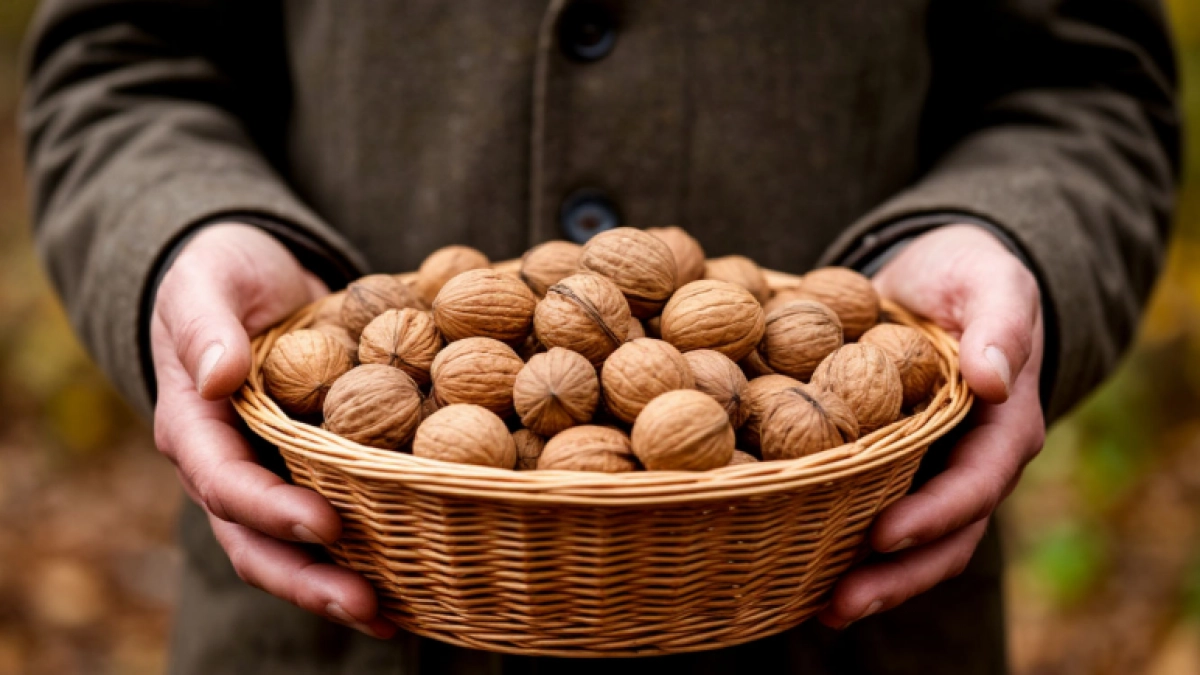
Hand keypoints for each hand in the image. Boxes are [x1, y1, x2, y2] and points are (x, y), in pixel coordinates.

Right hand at [150, 223, 394, 638]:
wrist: (254, 274)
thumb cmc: (222, 272)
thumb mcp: (205, 282)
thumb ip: (204, 327)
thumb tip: (217, 377)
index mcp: (193, 426)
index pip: (224, 483)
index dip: (269, 510)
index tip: (324, 523)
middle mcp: (227, 466)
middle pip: (255, 542)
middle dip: (307, 579)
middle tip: (364, 604)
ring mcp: (268, 476)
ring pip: (292, 550)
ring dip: (336, 588)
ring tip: (391, 618)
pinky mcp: (309, 472)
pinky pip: (333, 520)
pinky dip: (365, 556)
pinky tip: (412, 584)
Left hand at [817, 225, 1045, 627]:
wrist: (935, 276)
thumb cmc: (968, 275)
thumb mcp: (993, 282)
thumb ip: (1004, 324)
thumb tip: (994, 381)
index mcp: (1004, 427)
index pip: (976, 484)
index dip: (935, 515)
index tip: (884, 534)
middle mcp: (971, 463)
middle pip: (943, 537)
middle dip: (895, 576)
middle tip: (839, 605)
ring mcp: (932, 472)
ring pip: (909, 543)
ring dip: (868, 580)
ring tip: (816, 610)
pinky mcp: (892, 467)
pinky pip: (870, 511)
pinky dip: (840, 541)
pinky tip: (795, 564)